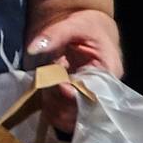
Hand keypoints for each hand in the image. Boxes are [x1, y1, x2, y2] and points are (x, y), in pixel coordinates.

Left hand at [29, 9, 123, 131]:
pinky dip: (52, 109)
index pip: (94, 93)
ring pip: (74, 118)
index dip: (72, 94)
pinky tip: (46, 94)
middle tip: (46, 83)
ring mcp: (92, 99)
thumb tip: (33, 48)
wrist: (91, 29)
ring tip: (45, 87)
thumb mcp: (74, 24)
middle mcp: (104, 91)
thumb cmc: (88, 26)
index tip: (55, 83)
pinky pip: (67, 117)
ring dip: (54, 107)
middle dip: (59, 101)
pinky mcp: (81, 102)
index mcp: (109, 72)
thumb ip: (54, 34)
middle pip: (83, 112)